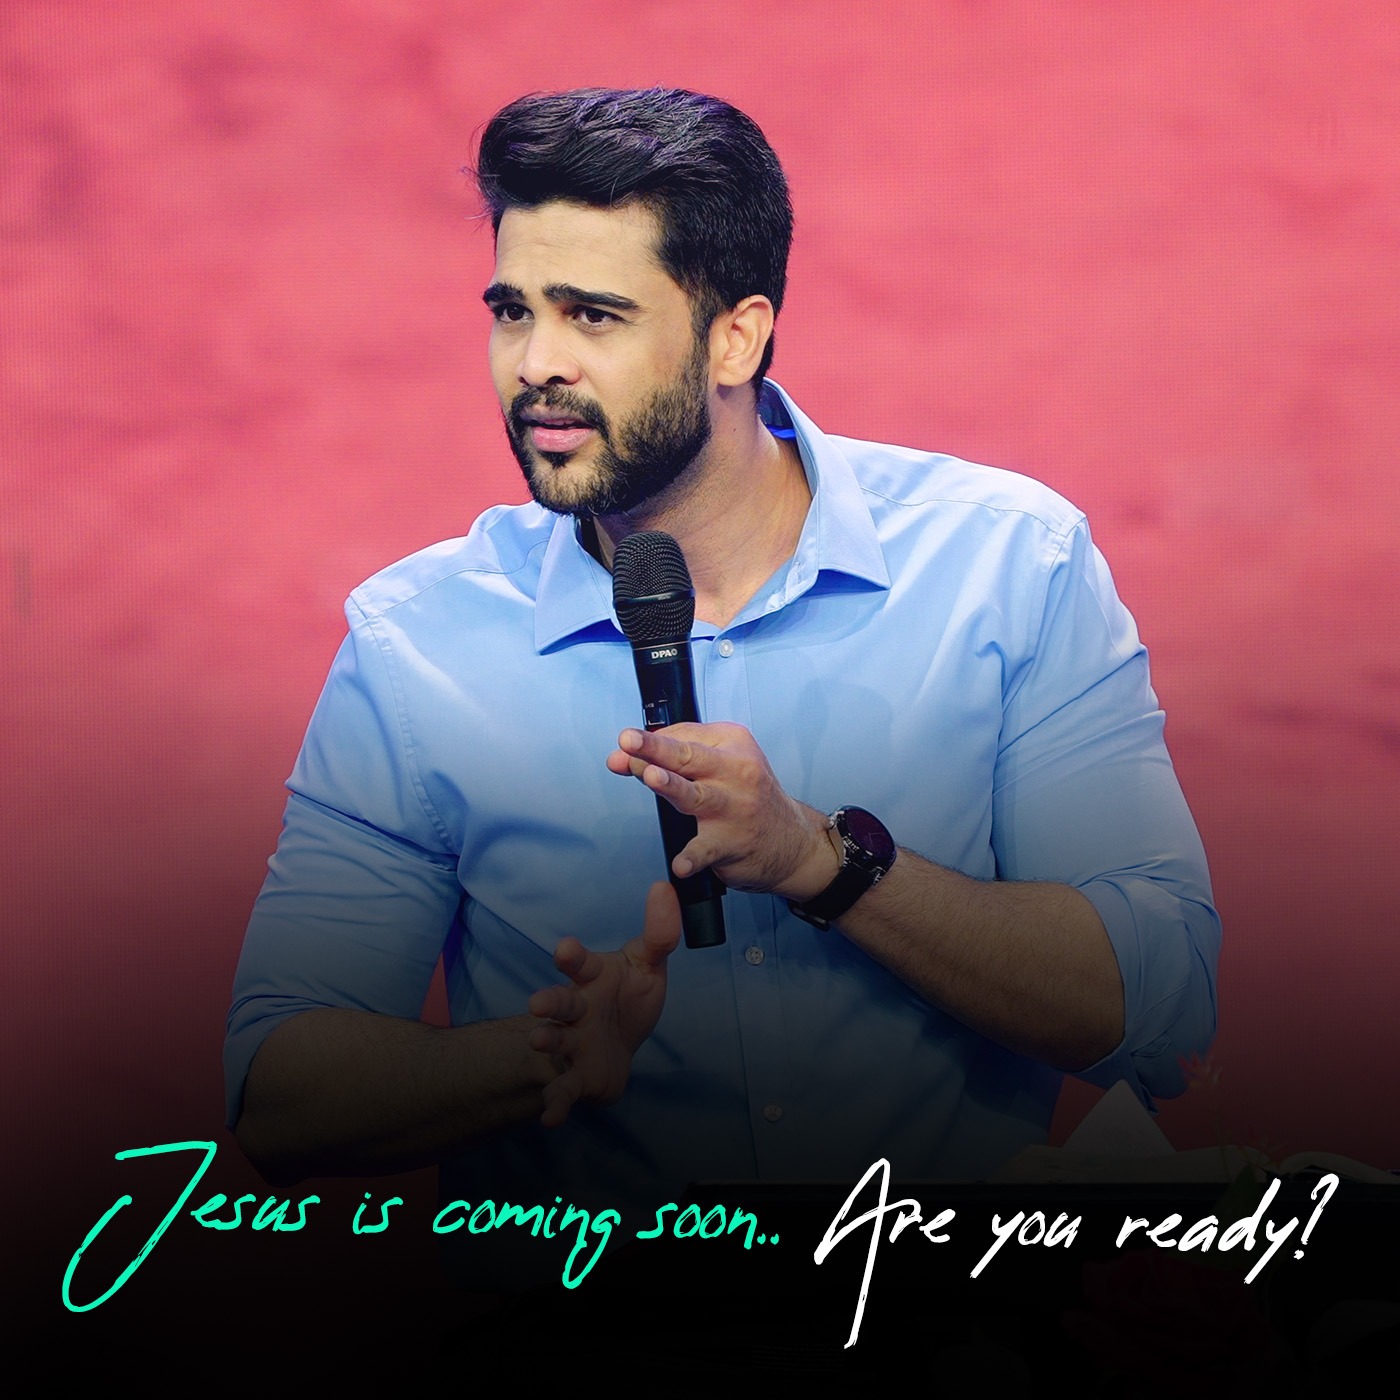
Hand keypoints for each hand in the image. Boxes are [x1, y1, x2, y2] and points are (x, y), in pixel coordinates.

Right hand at [526, 882, 681, 1127]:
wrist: (618, 1046)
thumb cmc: (627, 998)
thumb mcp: (648, 965)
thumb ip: (659, 932)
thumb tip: (664, 885)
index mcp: (592, 979)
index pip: (580, 964)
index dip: (572, 957)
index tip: (567, 950)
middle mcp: (576, 1009)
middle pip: (559, 1002)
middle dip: (549, 1001)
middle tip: (538, 1003)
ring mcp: (573, 1043)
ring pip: (554, 1040)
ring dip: (546, 1040)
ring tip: (539, 1038)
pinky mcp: (577, 1077)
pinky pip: (562, 1091)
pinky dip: (554, 1104)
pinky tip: (550, 1118)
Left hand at [606, 723, 839, 898]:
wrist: (792, 843)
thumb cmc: (748, 798)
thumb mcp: (720, 766)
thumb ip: (670, 761)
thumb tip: (620, 759)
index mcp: (733, 744)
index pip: (684, 736)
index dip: (649, 741)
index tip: (624, 745)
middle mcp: (737, 772)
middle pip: (689, 757)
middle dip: (656, 748)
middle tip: (628, 741)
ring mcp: (735, 808)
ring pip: (697, 795)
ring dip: (673, 786)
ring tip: (652, 778)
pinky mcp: (731, 843)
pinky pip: (707, 851)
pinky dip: (693, 858)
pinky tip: (681, 865)